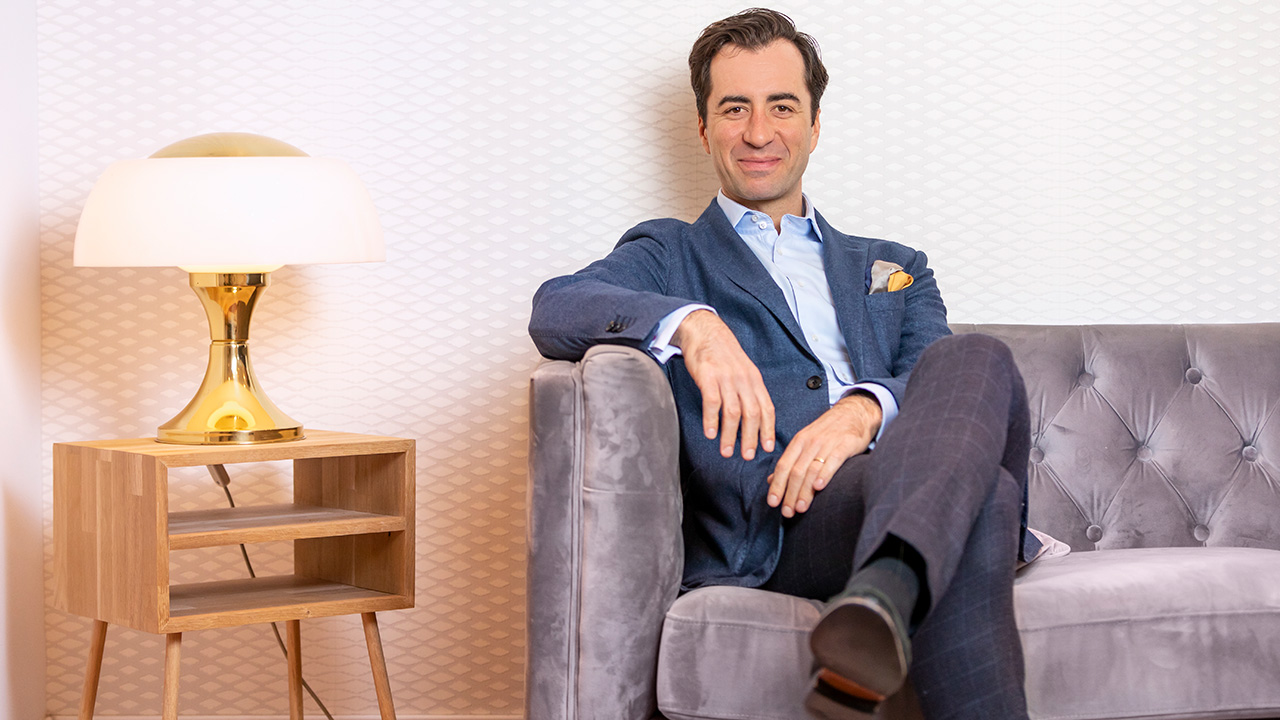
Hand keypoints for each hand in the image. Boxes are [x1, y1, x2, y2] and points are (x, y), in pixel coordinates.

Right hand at [672, 310, 775, 459]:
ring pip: (733, 412)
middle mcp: (743, 379)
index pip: (767, 408)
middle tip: (747, 456)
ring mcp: (726, 378)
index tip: (767, 448)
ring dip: (731, 435)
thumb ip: (748, 390)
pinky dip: (712, 420)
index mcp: (754, 379)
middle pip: (752, 414)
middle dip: (751, 438)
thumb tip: (752, 416)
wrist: (705, 330)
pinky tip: (710, 433)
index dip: (768, 430)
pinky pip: (712, 402)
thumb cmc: (722, 353)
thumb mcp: (742, 370)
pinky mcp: (708, 376)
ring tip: (727, 451)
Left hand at [767, 391, 881, 517]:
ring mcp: (827, 443)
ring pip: (811, 470)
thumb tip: (771, 480)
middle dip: (789, 494)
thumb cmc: (828, 432)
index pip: (783, 466)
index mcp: (798, 442)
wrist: (854, 413)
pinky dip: (825, 474)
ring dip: (805, 491)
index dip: (777, 485)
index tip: (772, 503)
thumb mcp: (806, 442)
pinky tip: (819, 487)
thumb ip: (790, 461)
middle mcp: (810, 442)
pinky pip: (833, 461)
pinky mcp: (845, 444)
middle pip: (795, 471)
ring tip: (800, 508)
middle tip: (787, 512)